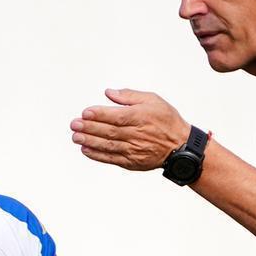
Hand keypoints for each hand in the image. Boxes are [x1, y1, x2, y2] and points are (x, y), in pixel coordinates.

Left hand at [71, 88, 191, 170]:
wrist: (181, 147)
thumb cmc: (167, 121)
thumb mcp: (152, 100)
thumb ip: (129, 96)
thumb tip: (109, 93)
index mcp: (141, 117)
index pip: (116, 116)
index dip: (99, 114)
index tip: (85, 112)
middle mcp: (136, 134)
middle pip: (109, 131)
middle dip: (90, 128)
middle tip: (74, 125)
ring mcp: (134, 150)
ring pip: (108, 146)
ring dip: (90, 142)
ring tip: (76, 137)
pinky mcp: (132, 162)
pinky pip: (112, 159)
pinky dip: (98, 155)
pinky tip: (86, 150)